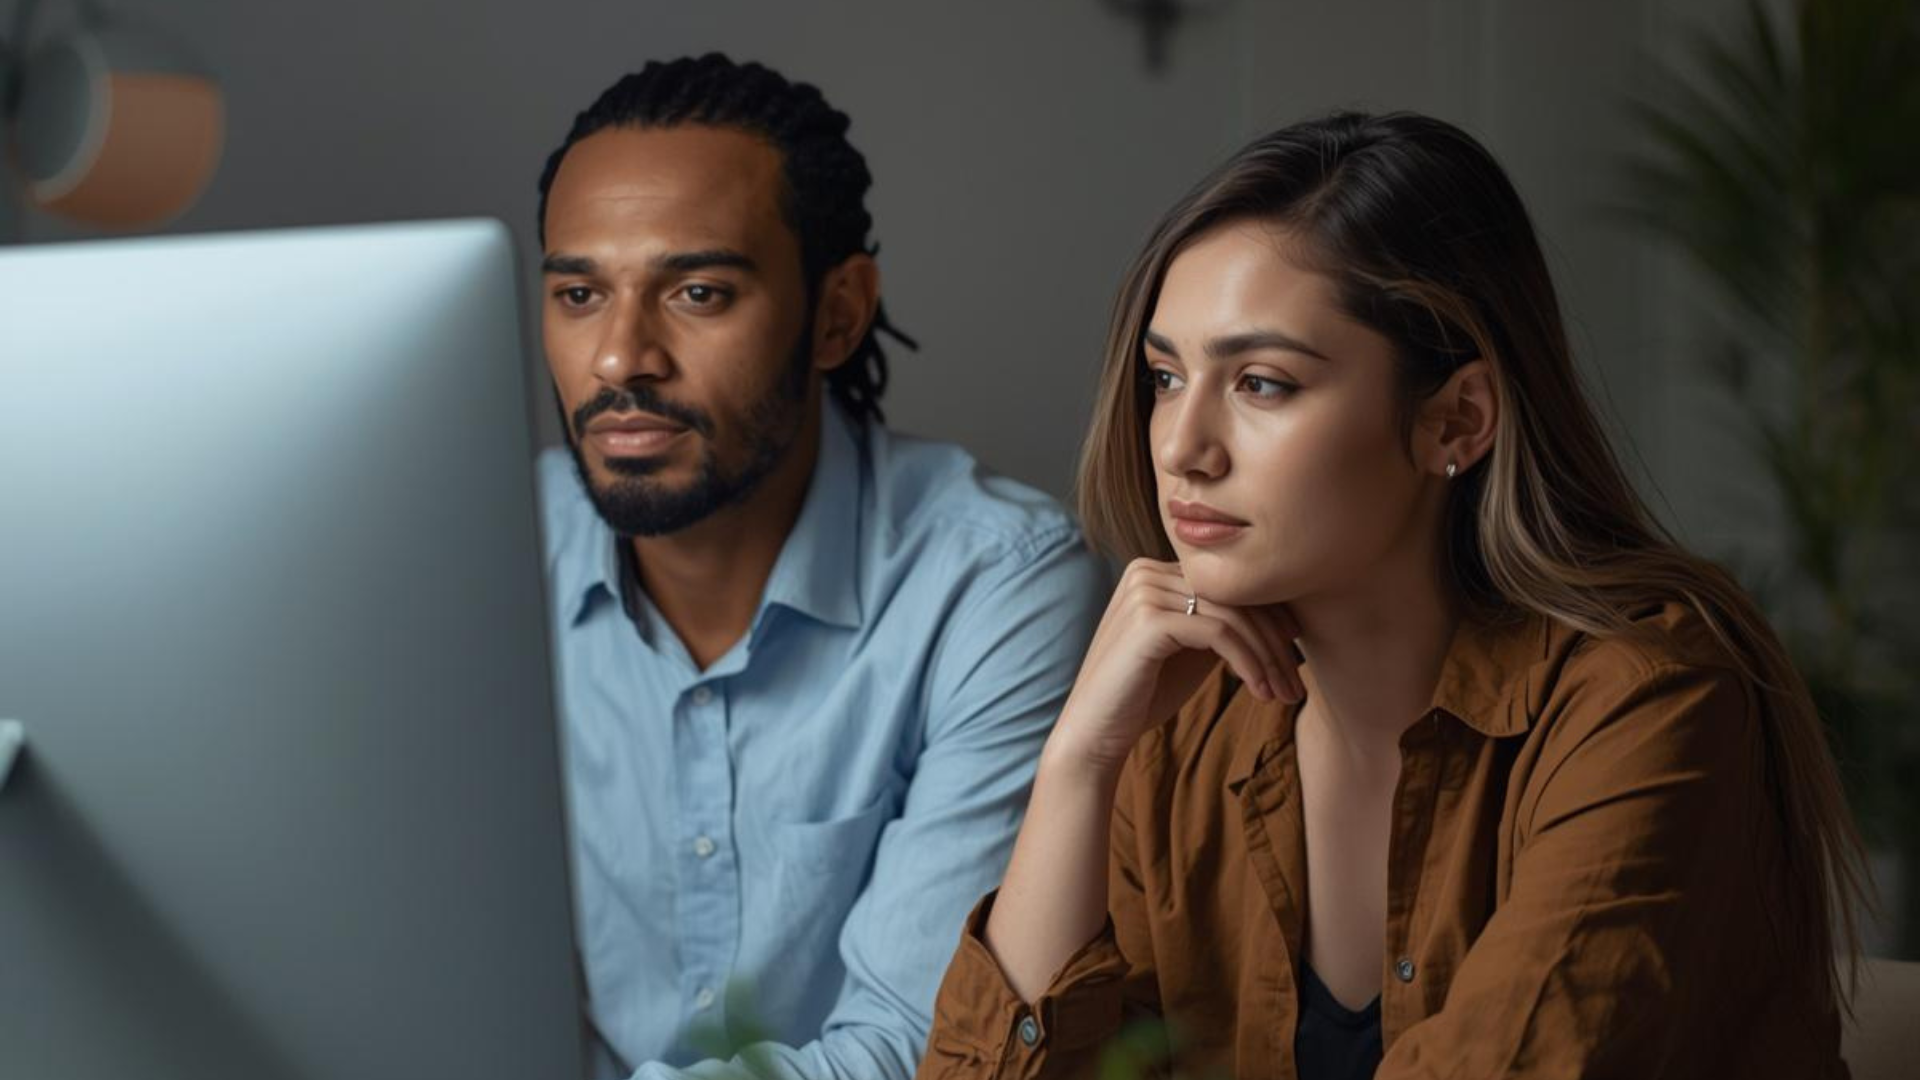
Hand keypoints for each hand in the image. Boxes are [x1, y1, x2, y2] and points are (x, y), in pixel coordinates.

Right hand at [1051, 558, 1303, 774]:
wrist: (1095, 733)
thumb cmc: (1144, 695)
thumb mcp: (1191, 651)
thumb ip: (1222, 625)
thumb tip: (1285, 616)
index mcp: (1154, 571)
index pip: (1228, 586)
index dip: (1271, 621)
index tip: (1295, 660)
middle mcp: (1147, 571)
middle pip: (1234, 597)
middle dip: (1275, 643)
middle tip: (1296, 684)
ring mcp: (1145, 591)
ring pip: (1233, 615)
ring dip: (1268, 659)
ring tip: (1285, 694)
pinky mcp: (1149, 619)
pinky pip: (1219, 633)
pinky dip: (1248, 663)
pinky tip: (1260, 692)